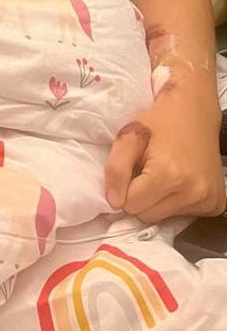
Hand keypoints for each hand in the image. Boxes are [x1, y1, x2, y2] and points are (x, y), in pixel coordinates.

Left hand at [105, 89, 225, 222]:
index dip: (125, 189)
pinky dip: (176, 201)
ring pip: (165, 218)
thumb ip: (115, 169)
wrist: (194, 112)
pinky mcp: (216, 204)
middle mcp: (193, 192)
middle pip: (148, 216)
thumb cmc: (159, 122)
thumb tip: (114, 203)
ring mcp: (208, 200)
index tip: (132, 172)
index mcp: (168, 174)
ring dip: (158, 200)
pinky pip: (185, 215)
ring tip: (163, 174)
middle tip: (146, 171)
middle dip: (141, 197)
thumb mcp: (129, 136)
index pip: (131, 206)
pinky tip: (179, 180)